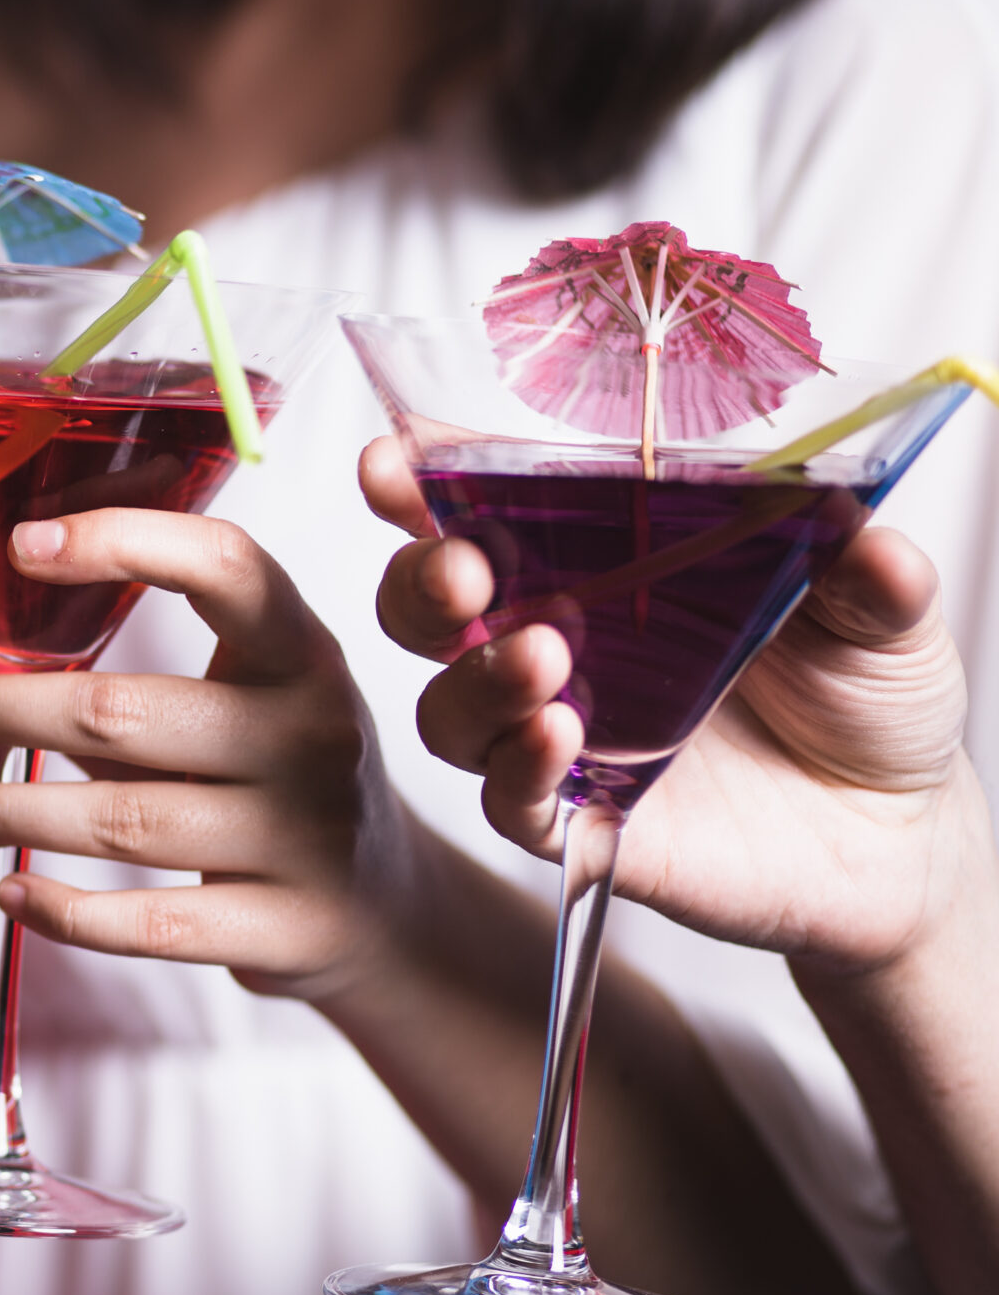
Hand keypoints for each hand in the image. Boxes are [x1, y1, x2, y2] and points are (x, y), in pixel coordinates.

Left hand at [0, 509, 417, 1000]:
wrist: (387, 909)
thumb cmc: (262, 778)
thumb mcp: (195, 701)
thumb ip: (65, 659)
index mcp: (298, 649)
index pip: (222, 567)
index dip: (121, 542)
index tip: (19, 545)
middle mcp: (314, 731)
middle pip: (121, 712)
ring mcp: (308, 835)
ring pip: (121, 821)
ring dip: (4, 808)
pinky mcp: (287, 928)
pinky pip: (151, 924)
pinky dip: (66, 912)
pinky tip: (8, 892)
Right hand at [363, 435, 982, 969]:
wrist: (900, 832)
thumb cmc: (867, 698)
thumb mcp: (883, 609)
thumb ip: (867, 568)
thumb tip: (859, 530)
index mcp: (604, 563)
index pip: (488, 508)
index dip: (423, 482)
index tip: (395, 463)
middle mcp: (559, 642)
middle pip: (428, 605)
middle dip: (420, 580)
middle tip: (461, 567)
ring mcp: (560, 734)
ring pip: (448, 706)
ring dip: (473, 677)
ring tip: (540, 657)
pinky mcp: (580, 820)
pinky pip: (508, 801)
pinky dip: (515, 768)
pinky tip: (556, 737)